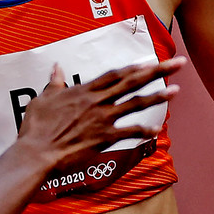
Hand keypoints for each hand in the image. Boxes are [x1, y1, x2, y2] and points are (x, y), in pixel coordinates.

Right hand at [18, 57, 184, 168]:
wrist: (36, 152)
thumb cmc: (35, 127)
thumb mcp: (42, 99)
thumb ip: (54, 83)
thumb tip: (56, 68)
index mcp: (83, 91)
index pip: (114, 74)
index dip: (134, 67)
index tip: (150, 61)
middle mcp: (97, 101)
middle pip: (132, 82)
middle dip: (157, 71)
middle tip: (178, 63)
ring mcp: (102, 119)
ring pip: (136, 104)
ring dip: (158, 96)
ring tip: (177, 90)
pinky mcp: (103, 138)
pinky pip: (129, 133)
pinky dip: (144, 132)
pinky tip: (157, 131)